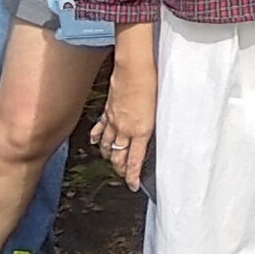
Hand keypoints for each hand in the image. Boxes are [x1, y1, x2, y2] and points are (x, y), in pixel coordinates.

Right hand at [96, 26, 156, 189]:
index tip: (133, 186)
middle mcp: (125, 129)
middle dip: (121, 170)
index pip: (134, 161)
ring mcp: (114, 121)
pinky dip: (97, 139)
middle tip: (124, 177)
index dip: (132, 176)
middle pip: (118, 157)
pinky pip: (100, 130)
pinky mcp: (108, 111)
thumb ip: (153, 127)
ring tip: (113, 163)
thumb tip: (150, 137)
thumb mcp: (159, 110)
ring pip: (107, 146)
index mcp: (141, 131)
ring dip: (109, 157)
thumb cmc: (152, 84)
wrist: (134, 67)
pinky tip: (95, 143)